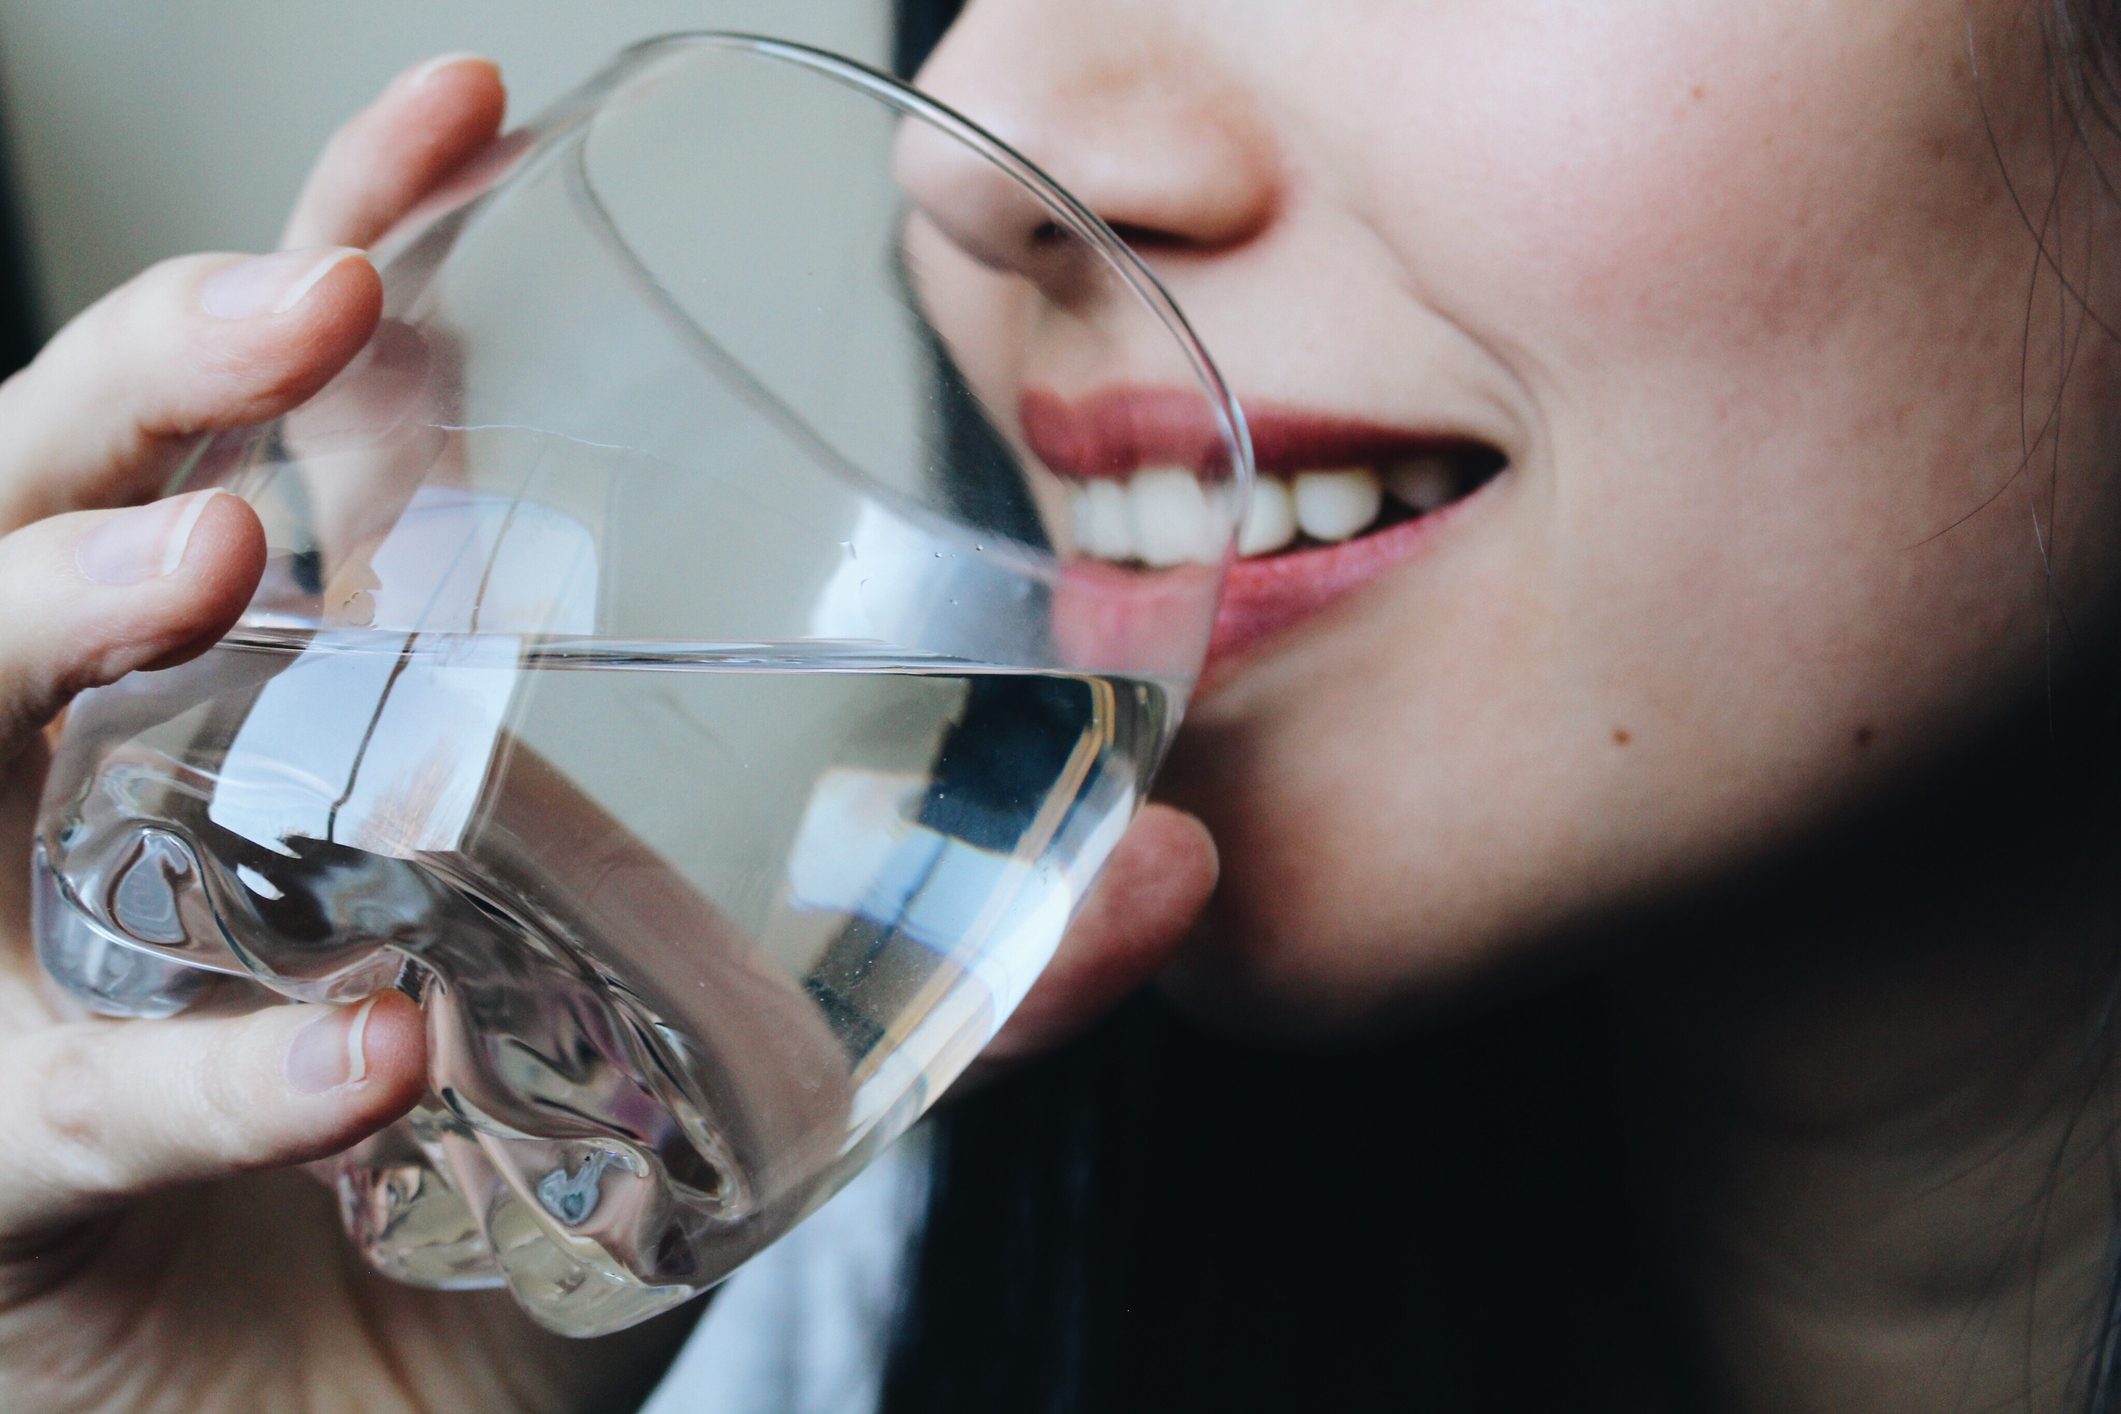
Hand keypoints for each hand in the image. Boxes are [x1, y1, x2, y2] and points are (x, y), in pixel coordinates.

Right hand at [0, 52, 1217, 1412]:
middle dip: (154, 367)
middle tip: (320, 302)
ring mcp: (29, 957)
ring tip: (225, 556)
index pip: (280, 424)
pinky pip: (52, 1089)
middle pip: (52, 497)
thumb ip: (954, 962)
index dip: (334, 242)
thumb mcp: (751, 1049)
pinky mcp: (1, 1161)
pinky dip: (203, 1066)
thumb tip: (1182, 867)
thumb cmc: (533, 1211)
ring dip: (57, 609)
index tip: (464, 110)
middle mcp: (141, 790)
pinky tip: (370, 1047)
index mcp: (314, 710)